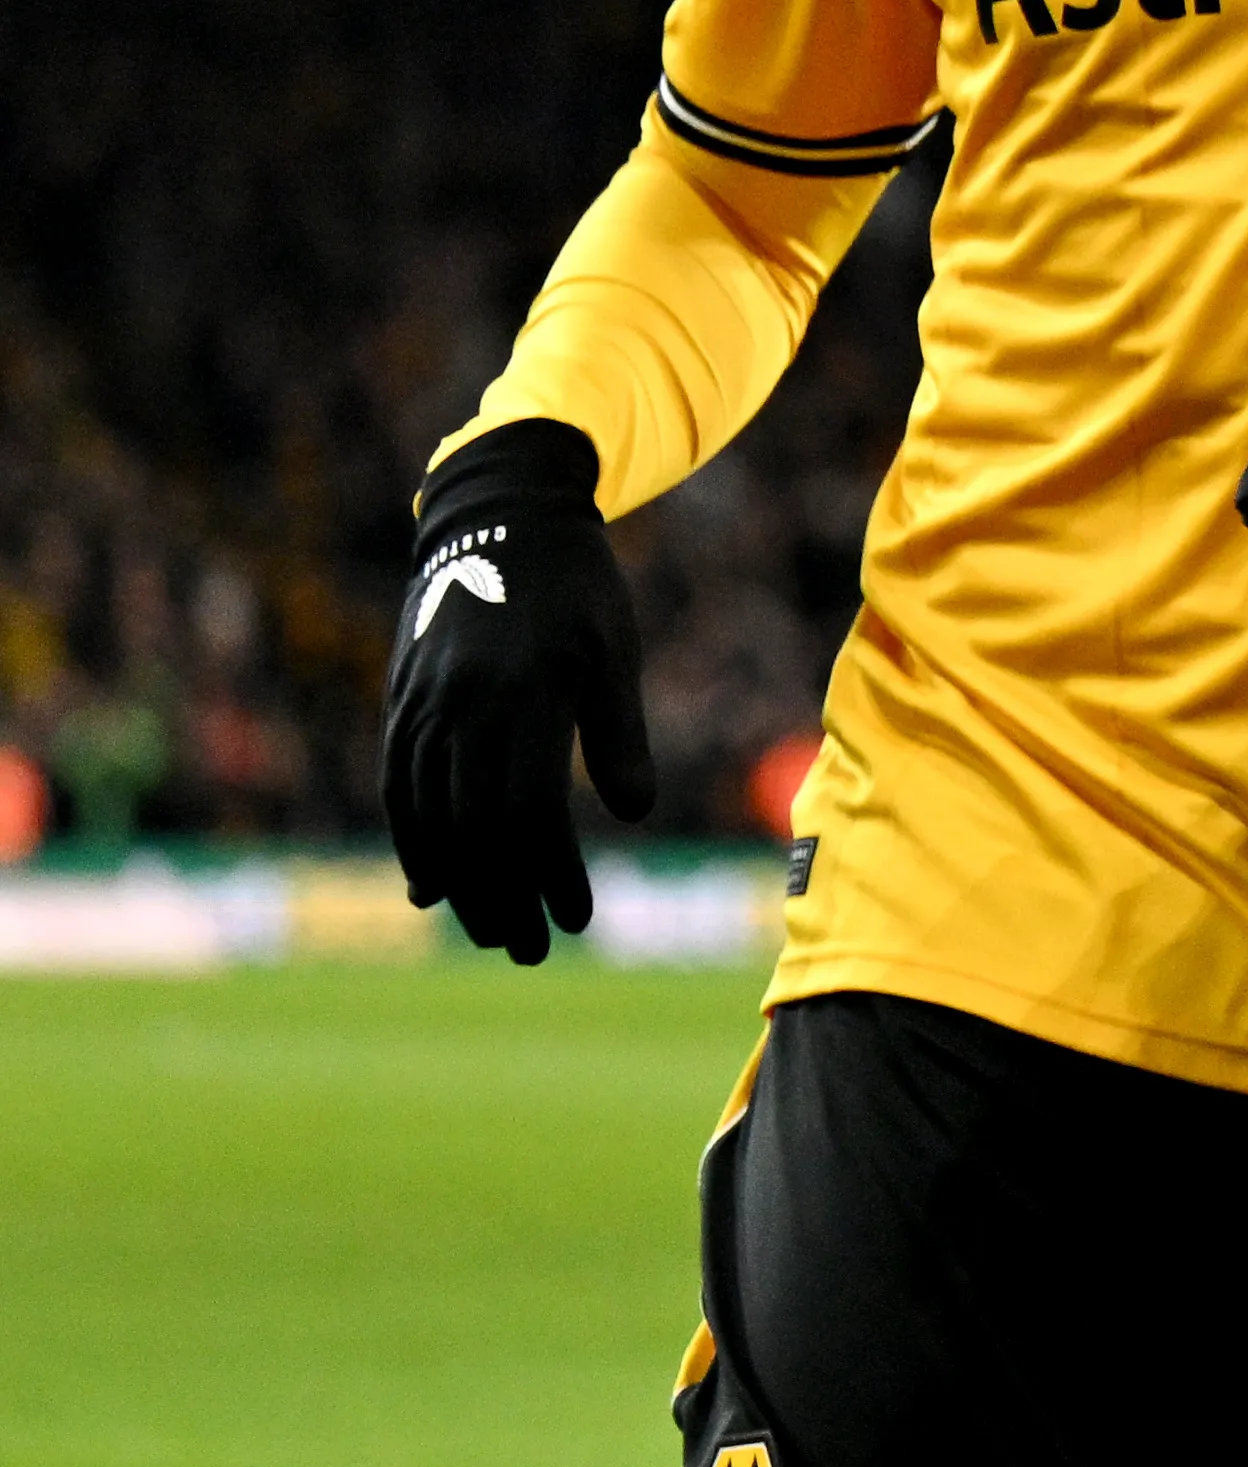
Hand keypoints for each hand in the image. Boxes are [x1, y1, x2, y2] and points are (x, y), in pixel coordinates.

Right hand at [384, 420, 656, 963]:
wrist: (498, 516)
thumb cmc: (576, 585)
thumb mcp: (613, 649)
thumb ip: (617, 733)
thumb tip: (631, 815)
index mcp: (522, 693)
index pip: (530, 811)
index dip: (553, 873)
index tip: (581, 918)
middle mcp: (459, 706)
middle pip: (474, 829)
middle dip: (505, 898)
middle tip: (534, 951)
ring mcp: (420, 706)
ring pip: (428, 819)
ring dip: (460, 884)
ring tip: (492, 932)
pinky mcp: (400, 704)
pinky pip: (397, 788)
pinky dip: (414, 842)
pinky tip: (431, 887)